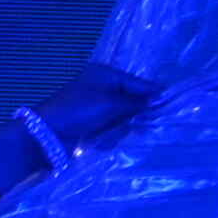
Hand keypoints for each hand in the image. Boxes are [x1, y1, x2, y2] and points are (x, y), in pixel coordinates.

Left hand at [32, 59, 157, 146]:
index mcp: (104, 75)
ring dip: (118, 130)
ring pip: (122, 120)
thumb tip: (158, 100)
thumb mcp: (109, 103)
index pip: (137, 83)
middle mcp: (101, 88)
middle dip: (132, 116)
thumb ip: (135, 102)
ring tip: (106, 135)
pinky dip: (107, 138)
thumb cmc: (77, 111)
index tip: (171, 105)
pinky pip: (110, 132)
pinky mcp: (90, 126)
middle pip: (131, 102)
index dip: (153, 94)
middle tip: (136, 126)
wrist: (45, 135)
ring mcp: (95, 108)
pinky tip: (98, 142)